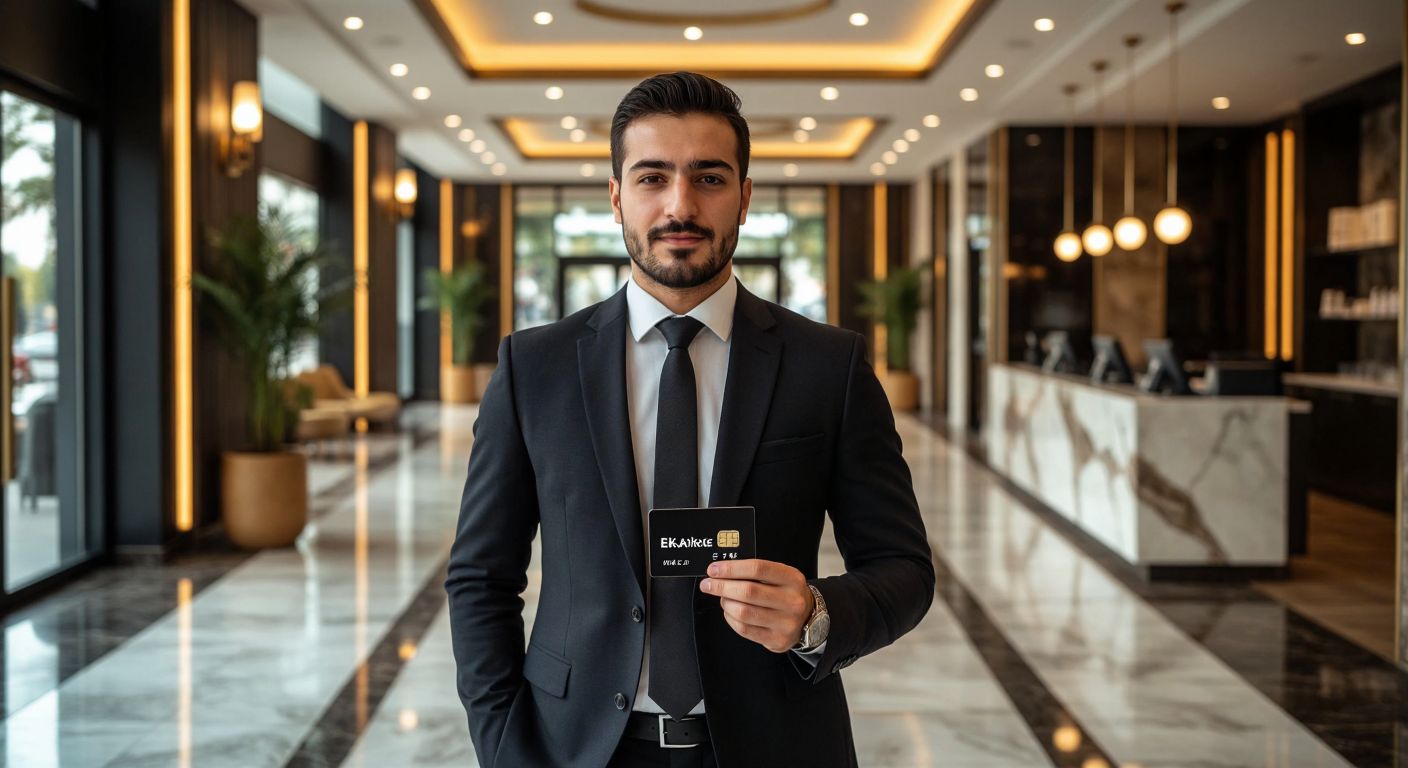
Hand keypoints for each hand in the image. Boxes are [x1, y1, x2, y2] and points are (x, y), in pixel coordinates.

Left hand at [699, 559, 813, 652]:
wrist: (808, 619)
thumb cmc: (787, 594)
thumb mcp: (780, 577)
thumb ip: (755, 573)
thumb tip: (722, 572)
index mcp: (792, 579)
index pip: (758, 569)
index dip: (732, 568)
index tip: (714, 569)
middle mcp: (792, 601)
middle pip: (748, 591)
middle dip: (722, 587)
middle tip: (708, 584)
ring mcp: (786, 622)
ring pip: (743, 612)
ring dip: (726, 603)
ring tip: (723, 599)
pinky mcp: (777, 640)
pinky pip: (744, 629)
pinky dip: (731, 619)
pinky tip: (730, 612)